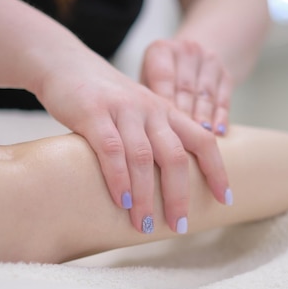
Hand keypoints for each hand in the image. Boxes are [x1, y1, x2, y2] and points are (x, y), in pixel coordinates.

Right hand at [31, 48, 230, 233]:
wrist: (64, 62)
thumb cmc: (104, 98)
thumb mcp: (138, 112)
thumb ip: (154, 137)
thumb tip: (169, 183)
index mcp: (166, 111)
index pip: (202, 141)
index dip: (217, 171)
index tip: (224, 200)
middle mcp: (150, 109)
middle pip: (175, 156)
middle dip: (179, 196)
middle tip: (178, 227)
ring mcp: (122, 110)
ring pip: (143, 158)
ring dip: (146, 196)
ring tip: (145, 225)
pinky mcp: (93, 113)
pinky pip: (111, 150)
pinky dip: (118, 178)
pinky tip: (121, 201)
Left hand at [140, 39, 232, 135]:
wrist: (190, 58)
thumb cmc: (160, 79)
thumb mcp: (147, 82)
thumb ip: (147, 102)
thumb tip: (145, 135)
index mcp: (161, 51)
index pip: (164, 78)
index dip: (166, 104)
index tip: (163, 129)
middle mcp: (186, 51)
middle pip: (186, 88)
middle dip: (184, 116)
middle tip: (180, 142)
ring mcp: (208, 60)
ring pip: (206, 94)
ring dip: (203, 118)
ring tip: (200, 139)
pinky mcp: (225, 74)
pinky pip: (223, 98)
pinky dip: (220, 117)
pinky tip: (218, 133)